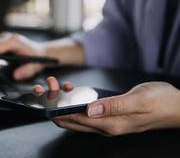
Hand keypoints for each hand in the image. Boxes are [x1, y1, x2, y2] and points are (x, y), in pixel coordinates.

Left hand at [33, 78, 179, 135]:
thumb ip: (114, 105)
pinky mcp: (109, 117)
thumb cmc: (160, 101)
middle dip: (55, 107)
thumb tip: (90, 109)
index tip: (46, 98)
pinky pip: (85, 113)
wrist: (175, 107)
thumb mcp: (138, 100)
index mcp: (110, 124)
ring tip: (56, 87)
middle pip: (71, 121)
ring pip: (76, 117)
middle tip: (46, 89)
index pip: (75, 120)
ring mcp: (106, 123)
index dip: (58, 110)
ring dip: (63, 104)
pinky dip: (75, 103)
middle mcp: (105, 126)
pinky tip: (73, 91)